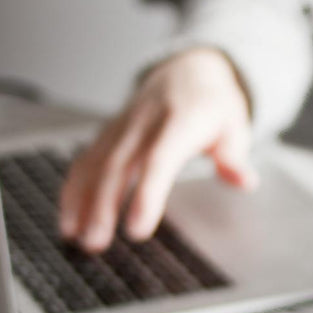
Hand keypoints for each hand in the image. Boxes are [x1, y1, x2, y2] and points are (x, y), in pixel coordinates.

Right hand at [59, 47, 254, 251]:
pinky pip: (86, 160)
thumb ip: (234, 157)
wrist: (189, 69)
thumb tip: (245, 181)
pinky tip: (68, 219)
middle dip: (103, 206)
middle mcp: (145, 123)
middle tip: (96, 242)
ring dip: (82, 201)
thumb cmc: (212, 105)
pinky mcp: (108, 133)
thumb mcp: (234, 125)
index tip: (136, 230)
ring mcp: (123, 127)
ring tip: (75, 237)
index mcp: (180, 122)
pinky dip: (73, 189)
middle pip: (119, 166)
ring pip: (96, 163)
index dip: (146, 195)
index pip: (159, 160)